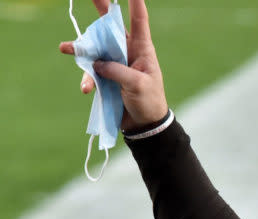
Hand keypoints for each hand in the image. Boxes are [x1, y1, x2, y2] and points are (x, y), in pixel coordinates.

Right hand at [59, 0, 167, 130]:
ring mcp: (114, 63)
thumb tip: (97, 63)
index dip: (136, 5)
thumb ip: (117, 71)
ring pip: (94, 49)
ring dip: (80, 49)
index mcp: (142, 49)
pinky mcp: (105, 77)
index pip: (139, 22)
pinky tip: (87, 89)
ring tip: (65, 48)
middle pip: (111, 26)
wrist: (144, 124)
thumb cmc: (149, 101)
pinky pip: (91, 72)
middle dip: (101, 8)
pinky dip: (87, 79)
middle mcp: (127, 52)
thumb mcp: (137, 85)